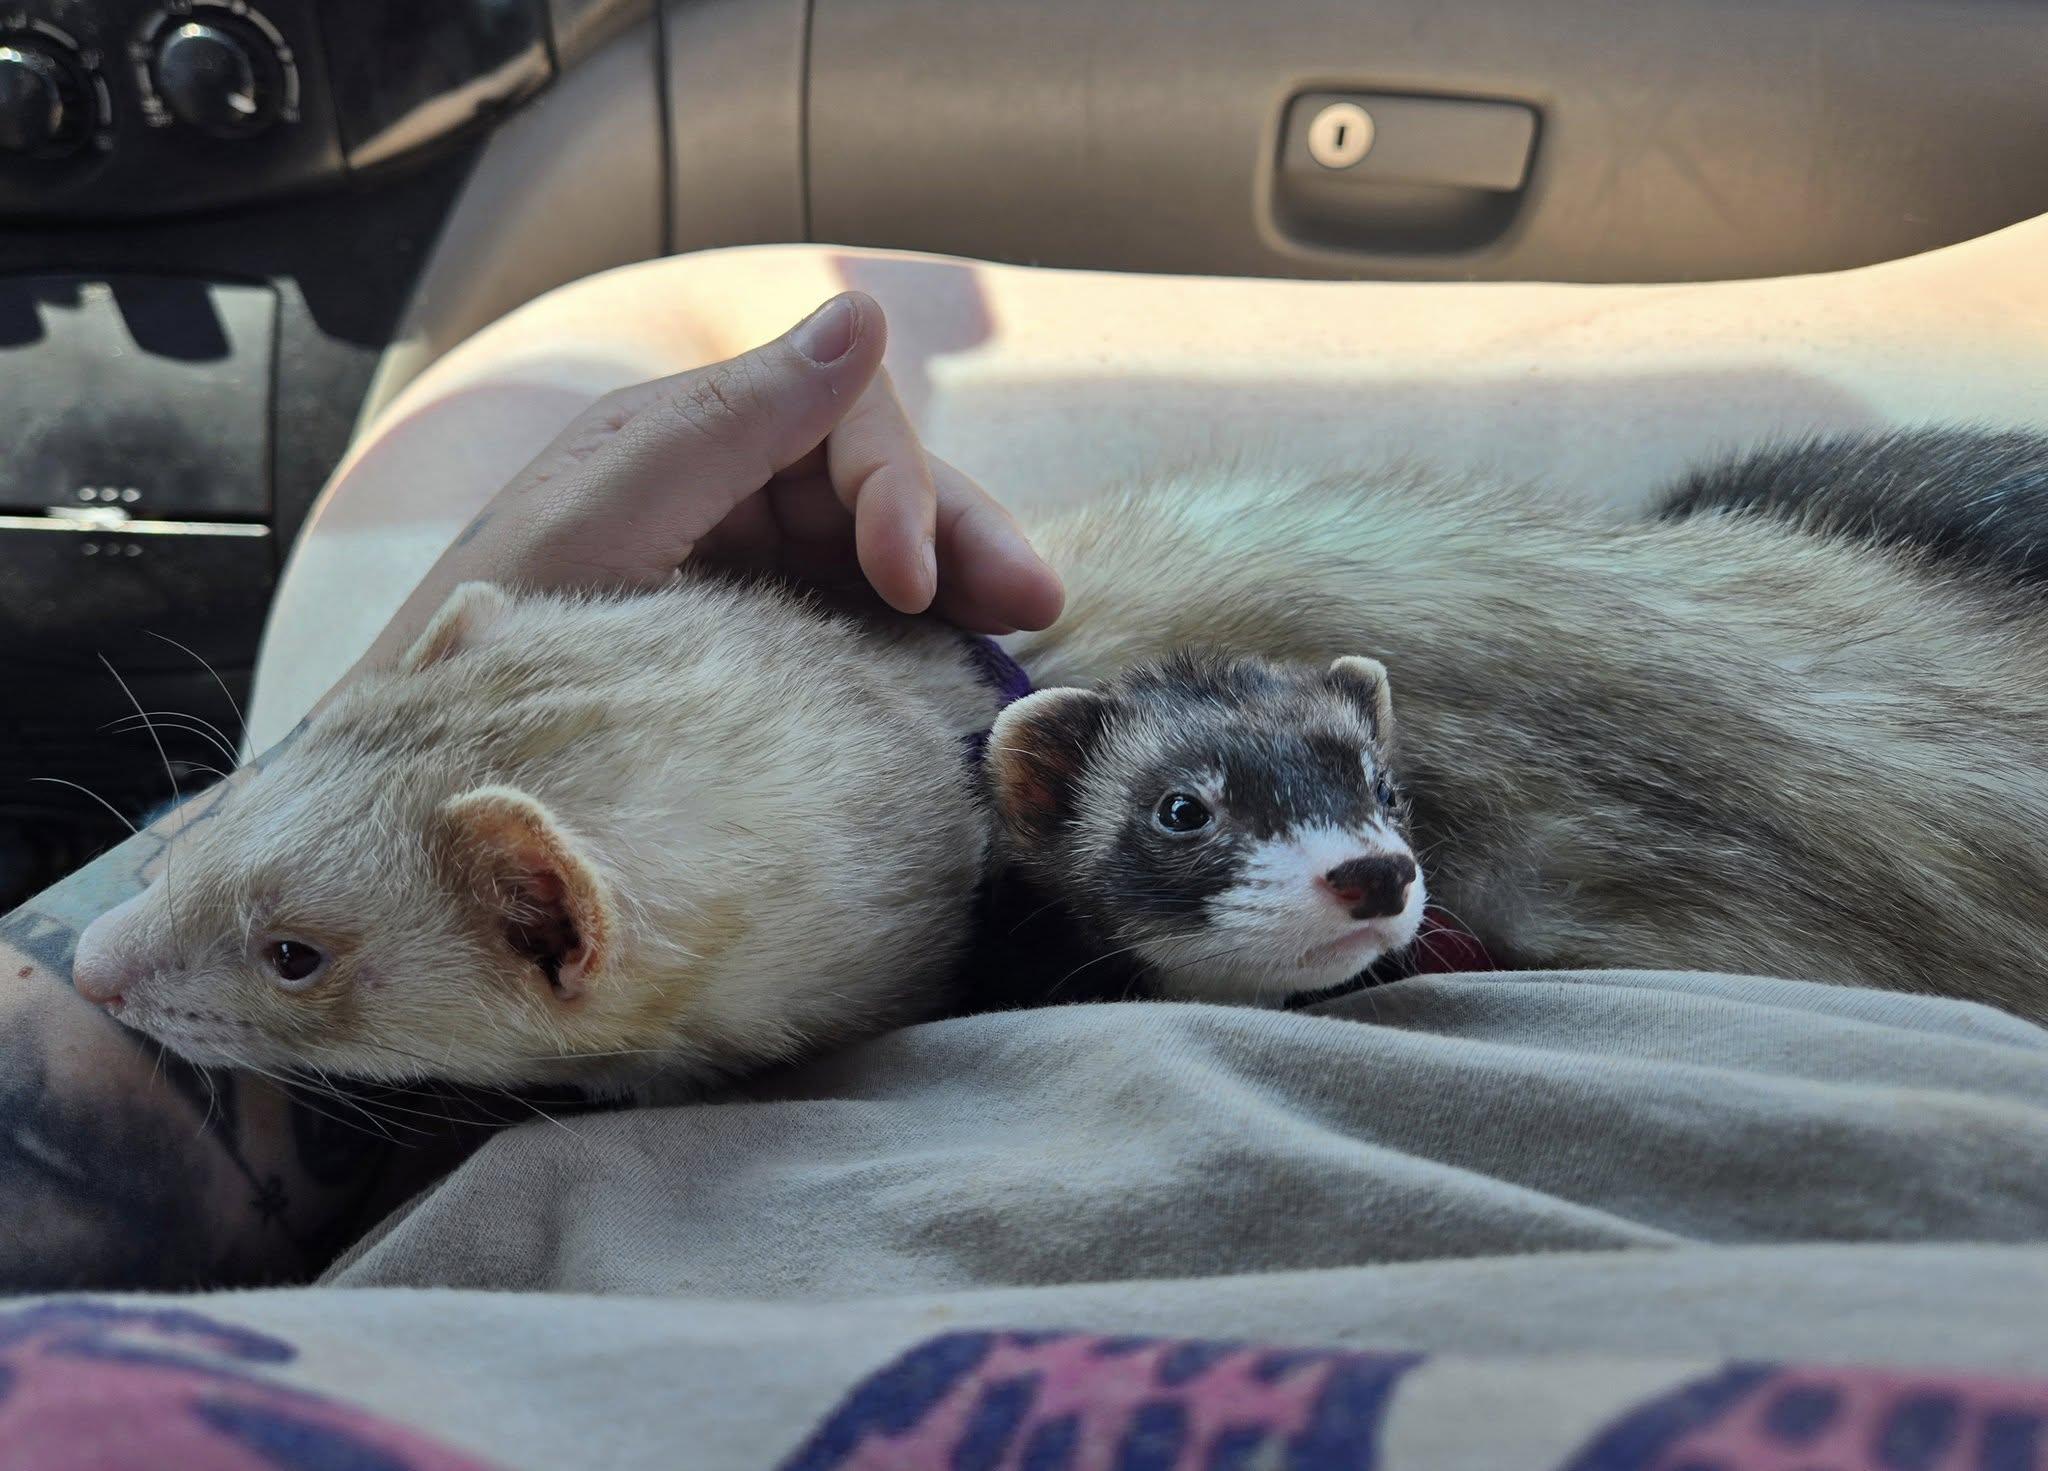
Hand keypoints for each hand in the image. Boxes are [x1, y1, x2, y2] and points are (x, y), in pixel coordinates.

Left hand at [345, 291, 1063, 689]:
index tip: (909, 580)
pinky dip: (925, 635)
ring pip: (889, 550)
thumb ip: (733, 417)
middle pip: (883, 483)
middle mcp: (736, 486)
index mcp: (694, 434)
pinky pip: (864, 620)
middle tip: (1032, 604)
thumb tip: (862, 313)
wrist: (442, 763)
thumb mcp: (606, 512)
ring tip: (1025, 630)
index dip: (897, 485)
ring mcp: (755, 566)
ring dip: (964, 580)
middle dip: (961, 532)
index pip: (842, 419)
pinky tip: (969, 662)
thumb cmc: (493, 629)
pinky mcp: (767, 642)